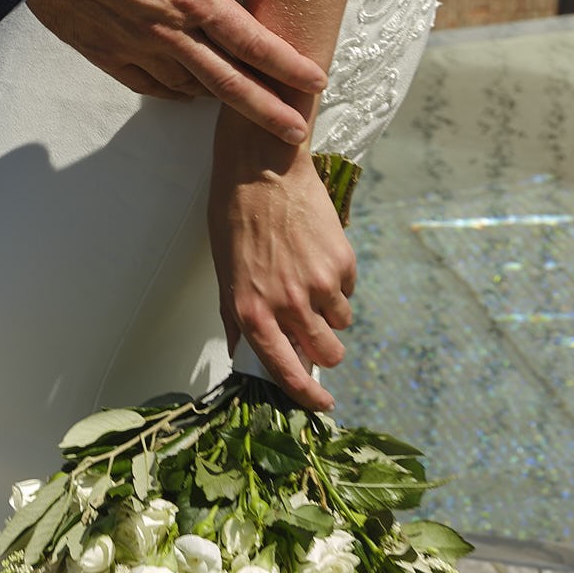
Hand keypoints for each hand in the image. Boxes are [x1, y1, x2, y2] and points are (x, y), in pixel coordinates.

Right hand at [26, 0, 325, 143]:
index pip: (251, 41)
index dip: (287, 64)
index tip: (316, 82)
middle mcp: (170, 33)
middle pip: (229, 83)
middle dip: (267, 111)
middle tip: (296, 133)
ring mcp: (138, 49)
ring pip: (191, 88)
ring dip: (221, 100)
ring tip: (246, 106)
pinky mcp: (109, 56)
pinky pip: (151, 88)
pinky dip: (176, 93)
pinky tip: (188, 91)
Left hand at [209, 118, 355, 412]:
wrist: (262, 168)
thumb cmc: (234, 216)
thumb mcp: (224, 270)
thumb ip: (235, 318)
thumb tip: (243, 356)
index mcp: (253, 312)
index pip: (285, 371)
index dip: (306, 395)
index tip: (321, 404)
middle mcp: (288, 305)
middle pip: (326, 353)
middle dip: (324, 350)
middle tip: (315, 330)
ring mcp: (319, 284)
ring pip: (341, 322)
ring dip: (330, 312)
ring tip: (310, 278)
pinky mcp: (342, 261)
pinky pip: (349, 289)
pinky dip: (339, 282)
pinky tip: (318, 254)